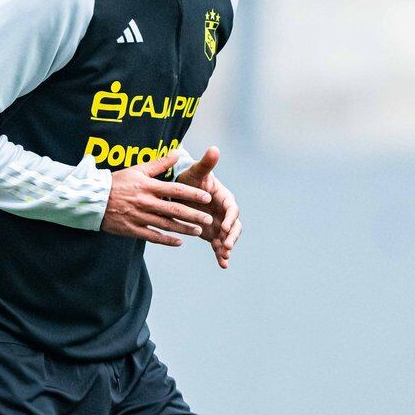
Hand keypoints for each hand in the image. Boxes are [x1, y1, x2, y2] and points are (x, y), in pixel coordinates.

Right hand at [100, 149, 209, 246]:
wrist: (94, 199)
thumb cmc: (117, 182)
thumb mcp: (138, 169)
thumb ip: (160, 163)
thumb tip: (178, 152)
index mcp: (148, 186)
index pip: (176, 190)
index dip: (193, 194)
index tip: (207, 197)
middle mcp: (146, 202)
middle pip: (174, 210)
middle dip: (193, 215)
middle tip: (208, 219)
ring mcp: (139, 217)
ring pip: (166, 225)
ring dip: (184, 229)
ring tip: (198, 232)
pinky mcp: (132, 229)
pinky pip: (153, 236)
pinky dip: (167, 240)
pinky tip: (179, 242)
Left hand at [172, 147, 241, 267]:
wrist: (180, 190)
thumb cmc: (189, 178)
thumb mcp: (196, 172)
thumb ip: (206, 164)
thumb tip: (214, 148)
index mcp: (224, 197)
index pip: (231, 208)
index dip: (229, 217)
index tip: (224, 226)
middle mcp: (225, 212)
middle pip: (234, 225)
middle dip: (232, 236)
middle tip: (227, 245)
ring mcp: (220, 224)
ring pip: (228, 237)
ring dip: (227, 247)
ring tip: (225, 257)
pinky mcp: (213, 234)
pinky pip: (219, 246)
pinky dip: (221, 255)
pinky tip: (223, 265)